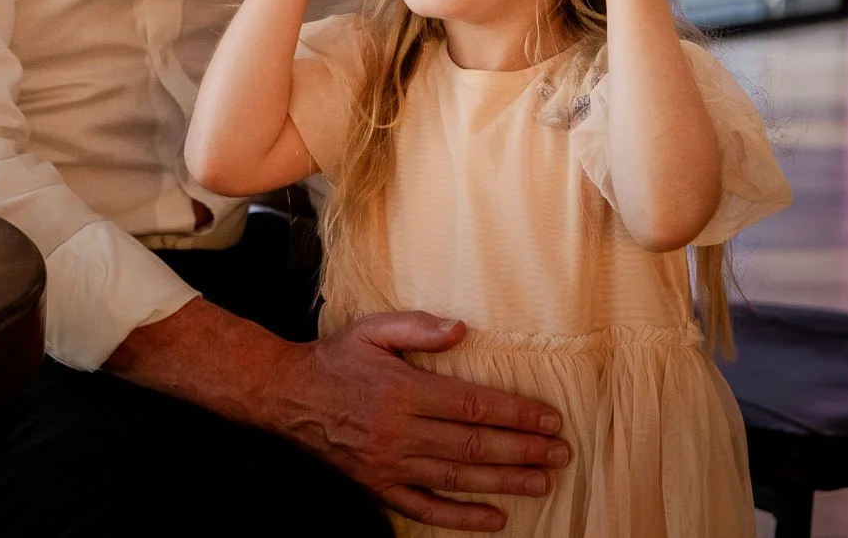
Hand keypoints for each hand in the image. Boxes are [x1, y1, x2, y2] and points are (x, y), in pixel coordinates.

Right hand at [260, 312, 570, 530]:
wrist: (286, 395)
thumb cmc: (335, 358)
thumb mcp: (371, 329)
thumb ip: (417, 327)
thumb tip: (462, 330)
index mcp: (402, 391)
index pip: (472, 405)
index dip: (515, 413)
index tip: (549, 418)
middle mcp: (399, 431)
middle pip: (473, 443)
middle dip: (523, 449)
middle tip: (561, 452)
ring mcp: (389, 464)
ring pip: (458, 477)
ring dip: (504, 481)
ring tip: (542, 481)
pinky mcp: (379, 486)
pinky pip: (425, 508)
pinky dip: (461, 517)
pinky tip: (494, 518)